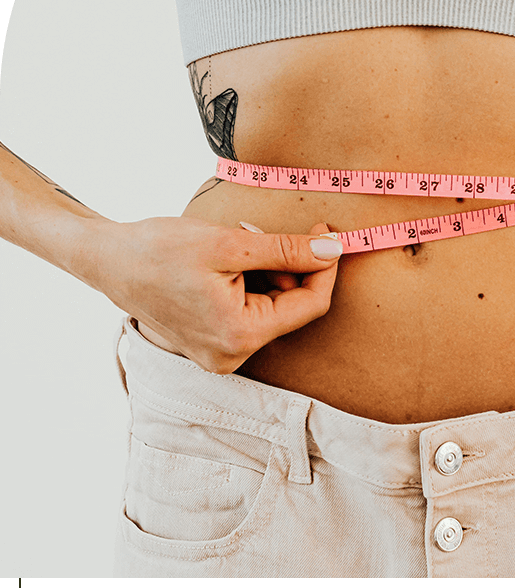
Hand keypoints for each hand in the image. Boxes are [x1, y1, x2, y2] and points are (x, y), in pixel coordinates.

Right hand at [85, 216, 342, 373]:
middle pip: (291, 306)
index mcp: (239, 337)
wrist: (107, 260)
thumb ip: (287, 250)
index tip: (327, 231)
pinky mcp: (211, 342)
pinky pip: (250, 310)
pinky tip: (229, 260)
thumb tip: (334, 249)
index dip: (325, 266)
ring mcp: (220, 353)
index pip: (310, 305)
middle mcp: (232, 356)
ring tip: (237, 243)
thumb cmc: (159, 249)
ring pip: (272, 306)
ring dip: (267, 270)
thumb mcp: (230, 243)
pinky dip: (251, 281)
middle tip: (263, 231)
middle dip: (288, 265)